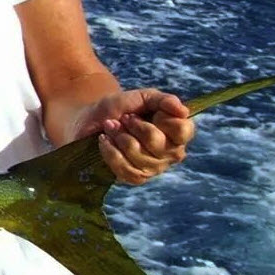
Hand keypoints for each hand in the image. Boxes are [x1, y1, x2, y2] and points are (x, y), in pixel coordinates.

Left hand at [72, 89, 193, 185]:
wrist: (90, 119)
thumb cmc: (120, 107)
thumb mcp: (142, 97)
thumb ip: (164, 100)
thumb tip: (183, 111)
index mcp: (178, 133)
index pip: (183, 130)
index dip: (162, 119)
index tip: (143, 112)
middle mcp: (171, 153)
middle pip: (157, 143)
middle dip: (133, 126)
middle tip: (123, 118)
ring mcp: (154, 168)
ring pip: (139, 155)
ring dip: (119, 136)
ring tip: (110, 127)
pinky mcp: (135, 178)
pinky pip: (126, 169)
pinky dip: (110, 151)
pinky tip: (104, 140)